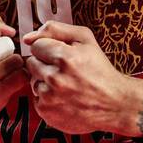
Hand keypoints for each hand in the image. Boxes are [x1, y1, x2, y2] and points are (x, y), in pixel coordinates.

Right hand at [0, 13, 27, 131]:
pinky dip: (20, 77)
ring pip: (15, 61)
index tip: (3, 35)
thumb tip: (6, 28)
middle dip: (6, 50)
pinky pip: (21, 77)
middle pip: (5, 44)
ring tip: (3, 71)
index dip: (1, 29)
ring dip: (14, 65)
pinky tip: (10, 80)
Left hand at [23, 21, 142, 136]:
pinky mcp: (47, 112)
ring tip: (66, 84)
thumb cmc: (100, 70)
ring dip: (45, 81)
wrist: (114, 103)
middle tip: (64, 70)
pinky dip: (47, 98)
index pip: (36, 45)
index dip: (49, 49)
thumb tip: (28, 37)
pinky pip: (36, 98)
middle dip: (45, 64)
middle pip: (31, 63)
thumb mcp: (85, 39)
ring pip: (33, 81)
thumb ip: (55, 29)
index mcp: (64, 57)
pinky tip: (64, 97)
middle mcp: (55, 78)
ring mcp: (50, 97)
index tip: (61, 56)